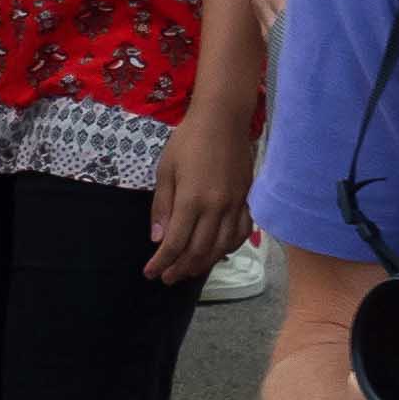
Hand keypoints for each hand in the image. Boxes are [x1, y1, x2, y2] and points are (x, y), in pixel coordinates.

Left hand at [147, 110, 259, 285]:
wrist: (222, 122)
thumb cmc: (187, 142)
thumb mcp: (164, 171)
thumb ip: (162, 207)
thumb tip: (157, 239)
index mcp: (192, 201)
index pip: (175, 243)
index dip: (162, 262)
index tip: (150, 273)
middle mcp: (217, 208)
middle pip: (199, 250)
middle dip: (180, 268)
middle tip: (166, 278)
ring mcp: (236, 205)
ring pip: (222, 246)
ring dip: (204, 263)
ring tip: (188, 271)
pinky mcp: (248, 200)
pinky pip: (242, 233)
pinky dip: (228, 248)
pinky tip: (217, 253)